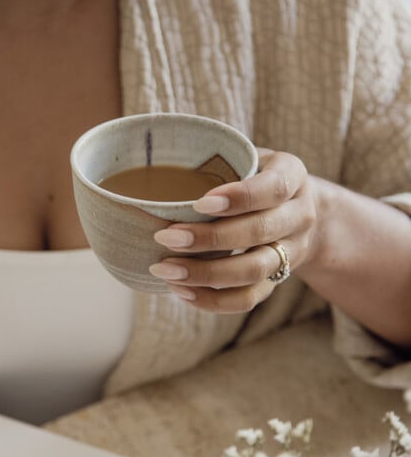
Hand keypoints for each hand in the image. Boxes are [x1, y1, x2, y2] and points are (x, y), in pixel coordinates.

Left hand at [149, 149, 317, 312]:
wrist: (297, 209)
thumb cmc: (255, 175)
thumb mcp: (247, 157)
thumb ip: (217, 163)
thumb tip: (156, 171)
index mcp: (292, 175)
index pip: (272, 188)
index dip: (238, 198)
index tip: (199, 204)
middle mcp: (299, 215)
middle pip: (259, 232)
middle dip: (210, 239)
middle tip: (165, 237)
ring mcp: (291, 251)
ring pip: (255, 270)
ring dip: (207, 274)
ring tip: (166, 270)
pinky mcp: (278, 279)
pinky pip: (249, 298)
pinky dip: (214, 300)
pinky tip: (182, 291)